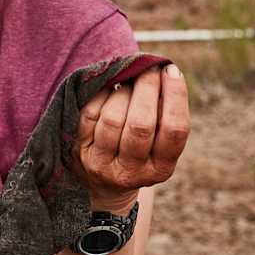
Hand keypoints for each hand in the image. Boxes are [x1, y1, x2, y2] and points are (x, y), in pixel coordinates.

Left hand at [72, 64, 190, 210]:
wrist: (100, 186)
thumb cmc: (138, 153)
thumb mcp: (158, 147)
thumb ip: (164, 117)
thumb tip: (165, 72)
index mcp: (161, 169)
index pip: (174, 130)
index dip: (175, 96)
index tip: (171, 70)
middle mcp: (132, 172)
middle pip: (141, 124)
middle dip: (147, 89)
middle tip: (149, 69)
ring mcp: (101, 164)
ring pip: (113, 118)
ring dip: (123, 91)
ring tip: (129, 80)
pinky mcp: (78, 151)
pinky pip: (90, 114)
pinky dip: (101, 95)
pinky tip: (108, 87)